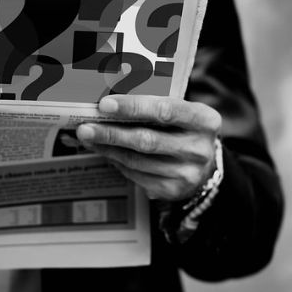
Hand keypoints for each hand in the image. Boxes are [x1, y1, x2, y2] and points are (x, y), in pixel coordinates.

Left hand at [76, 95, 220, 201]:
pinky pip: (136, 175)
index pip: (166, 110)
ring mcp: (187, 173)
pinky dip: (117, 162)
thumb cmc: (185, 129)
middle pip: (148, 140)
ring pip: (137, 160)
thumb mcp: (182, 112)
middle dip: (112, 132)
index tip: (105, 104)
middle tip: (86, 126)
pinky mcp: (173, 190)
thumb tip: (109, 102)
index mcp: (205, 120)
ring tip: (88, 138)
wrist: (205, 166)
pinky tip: (105, 151)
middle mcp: (199, 148)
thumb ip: (154, 104)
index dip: (133, 107)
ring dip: (108, 148)